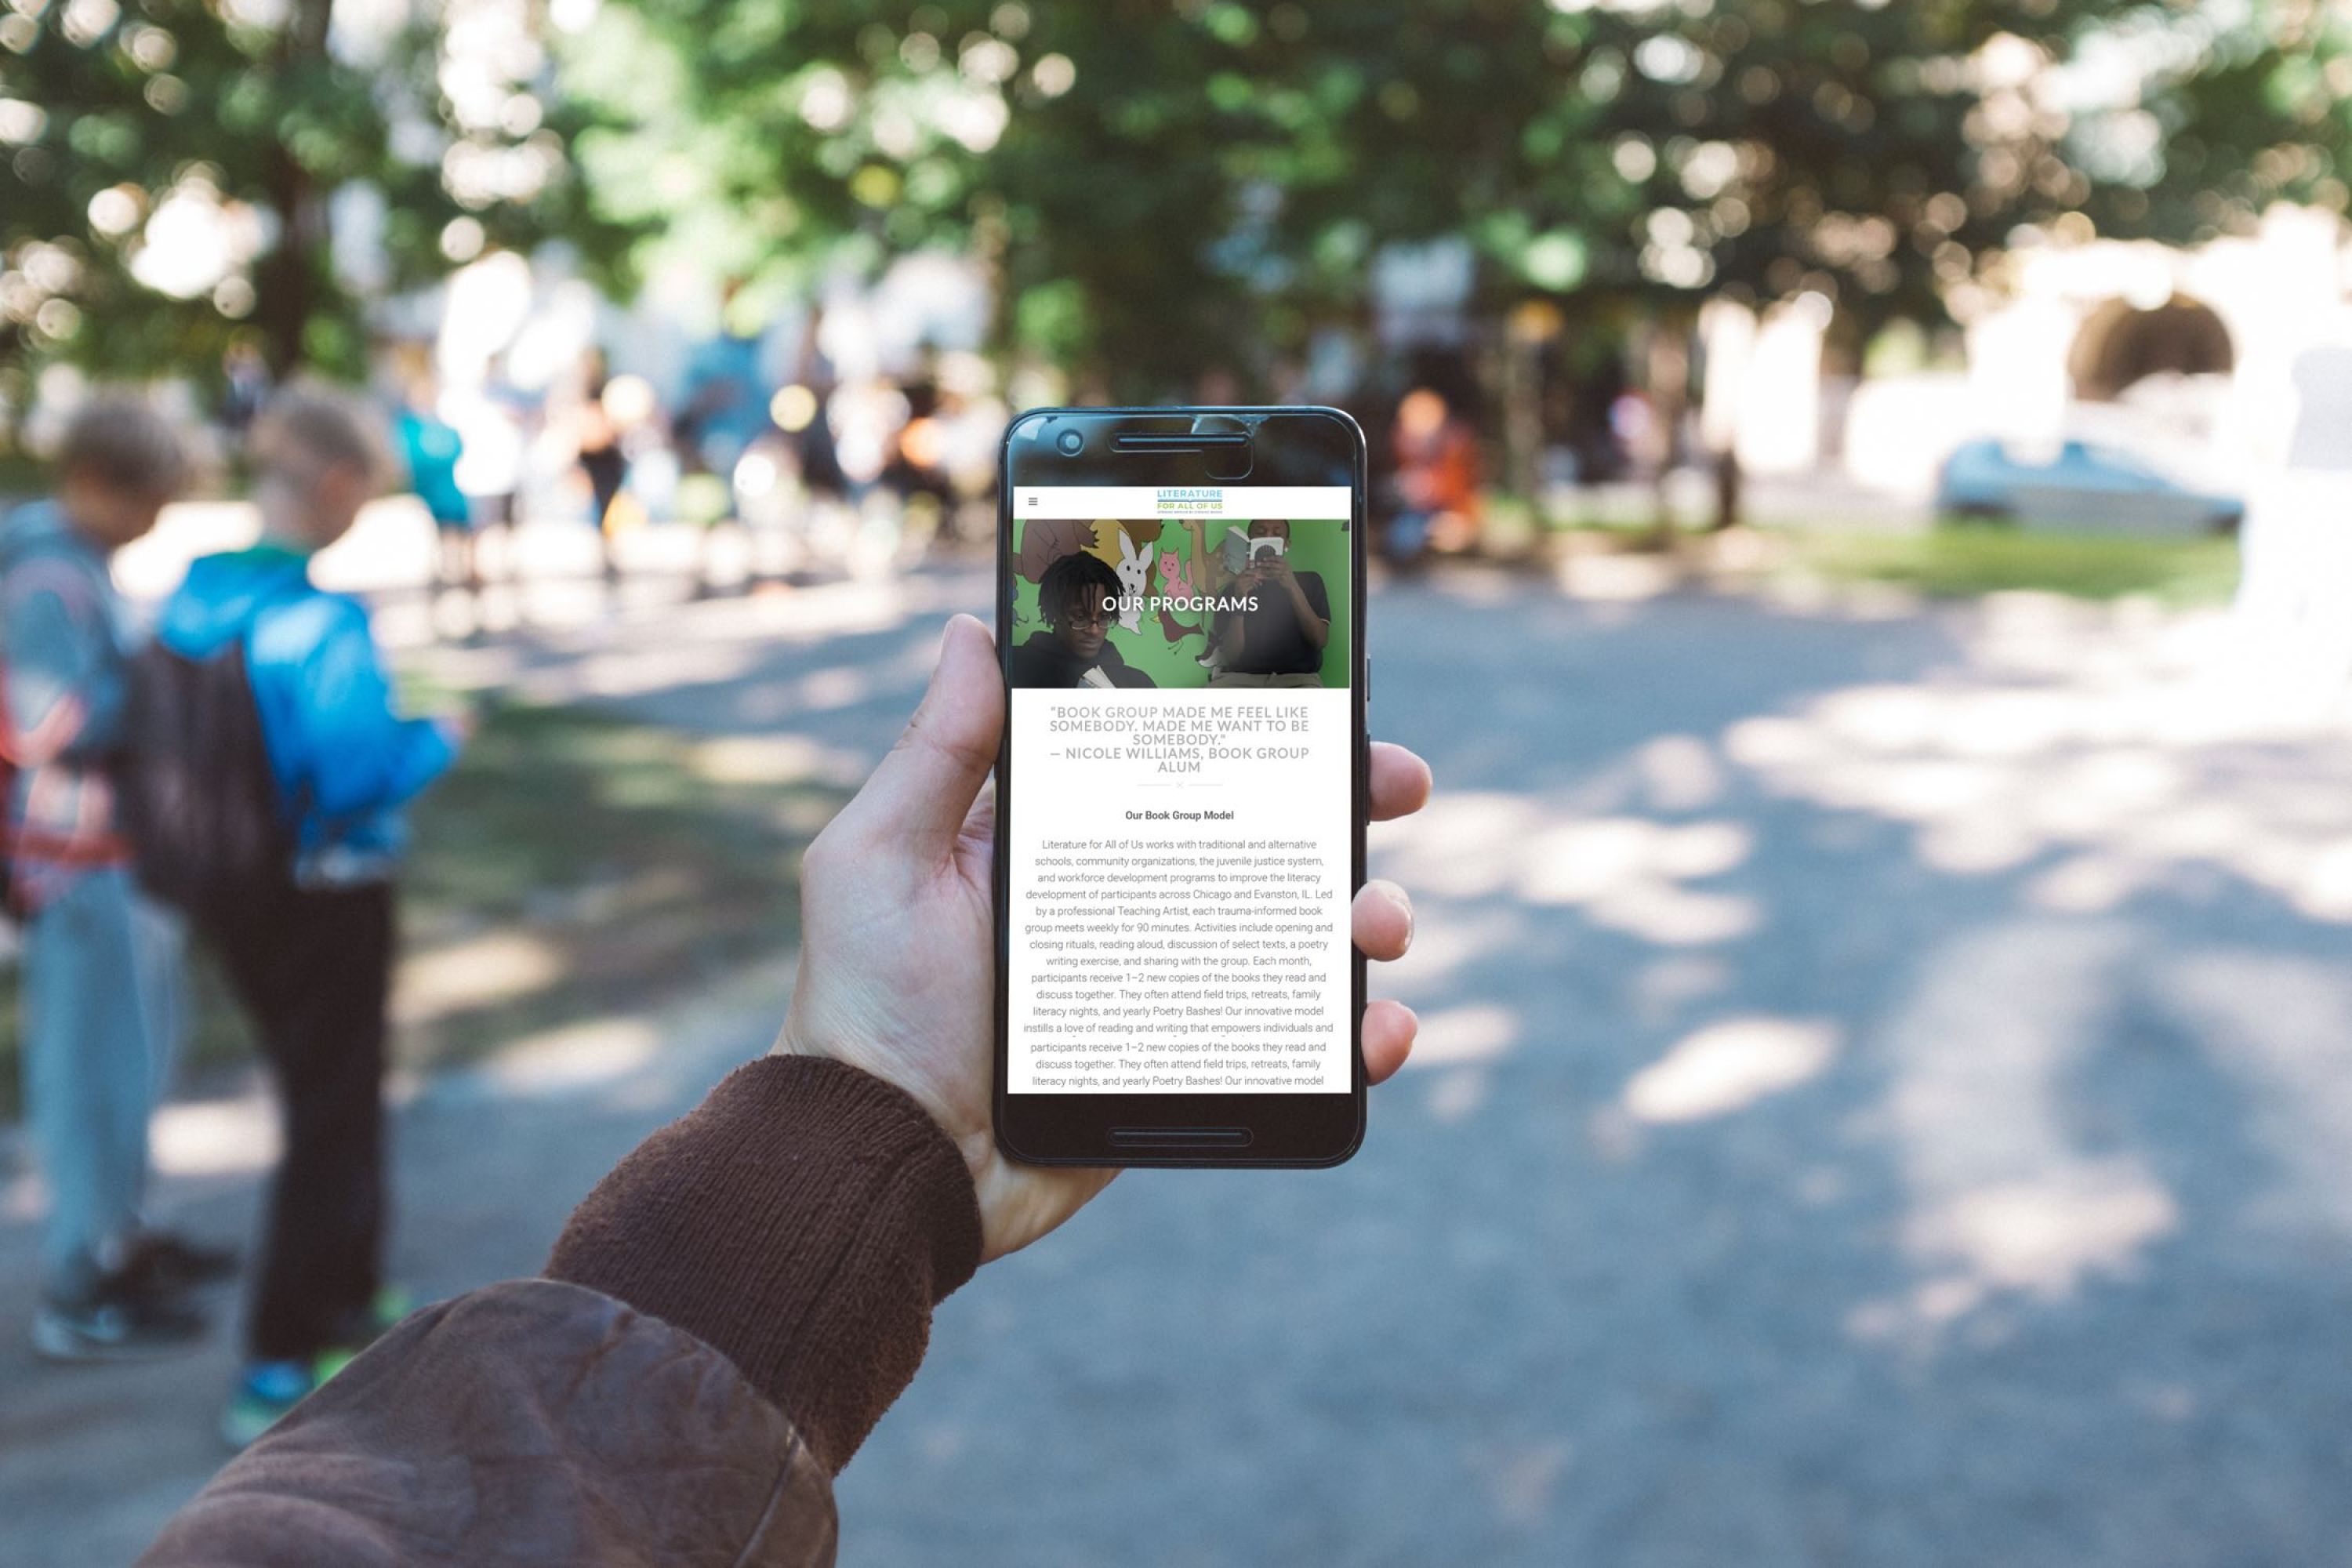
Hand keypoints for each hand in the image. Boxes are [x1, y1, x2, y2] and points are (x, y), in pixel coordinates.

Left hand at [775, 615, 1432, 1261]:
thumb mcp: (882, 860)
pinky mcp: (1191, 1066)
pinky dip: (1356, 1038)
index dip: (1255, 720)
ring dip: (1366, 913)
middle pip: (1265, 833)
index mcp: (1066, 835)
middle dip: (1346, 801)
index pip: (1178, 754)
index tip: (1322, 690)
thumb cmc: (866, 1006)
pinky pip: (1295, 1047)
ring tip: (1379, 924)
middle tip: (1397, 784)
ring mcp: (1169, 984)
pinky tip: (1377, 1032)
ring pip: (1298, 933)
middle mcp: (1129, 898)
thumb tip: (970, 630)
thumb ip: (935, 752)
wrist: (889, 1164)